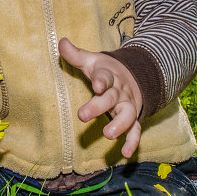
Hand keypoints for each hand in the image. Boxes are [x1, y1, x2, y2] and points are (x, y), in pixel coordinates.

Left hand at [58, 37, 142, 157]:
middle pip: (112, 98)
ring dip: (119, 125)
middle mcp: (120, 92)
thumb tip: (61, 41)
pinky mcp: (133, 119)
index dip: (102, 80)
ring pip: (128, 115)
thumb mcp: (92, 61)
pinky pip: (136, 131)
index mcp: (109, 76)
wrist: (134, 77)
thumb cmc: (106, 71)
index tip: (97, 85)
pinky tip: (125, 154)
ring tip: (108, 134)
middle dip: (99, 106)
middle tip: (83, 114)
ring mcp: (128, 106)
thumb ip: (76, 55)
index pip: (105, 77)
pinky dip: (132, 142)